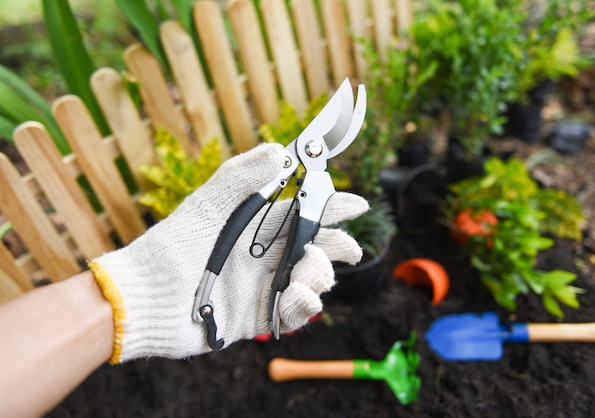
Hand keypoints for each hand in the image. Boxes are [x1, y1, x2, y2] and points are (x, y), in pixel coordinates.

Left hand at [90, 143, 367, 362]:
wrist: (146, 298)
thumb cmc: (171, 246)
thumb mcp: (207, 205)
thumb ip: (242, 177)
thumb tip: (281, 151)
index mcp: (254, 226)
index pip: (302, 212)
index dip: (331, 207)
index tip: (357, 204)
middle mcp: (262, 255)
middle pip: (314, 247)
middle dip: (337, 246)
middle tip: (349, 249)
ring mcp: (262, 286)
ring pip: (311, 279)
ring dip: (320, 275)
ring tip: (306, 275)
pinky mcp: (257, 317)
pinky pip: (294, 313)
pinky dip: (305, 306)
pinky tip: (300, 298)